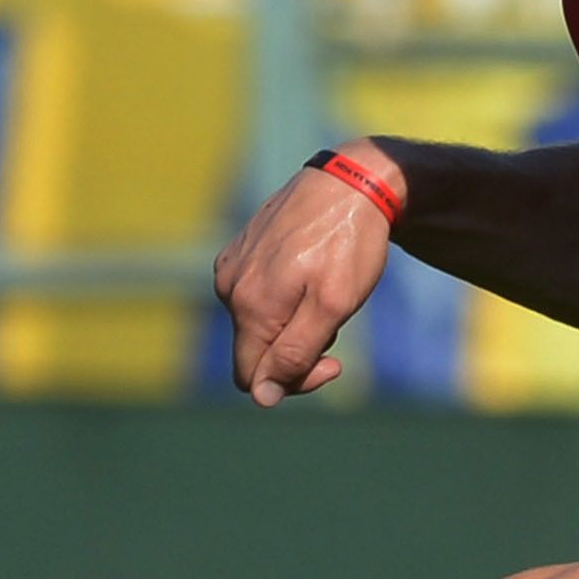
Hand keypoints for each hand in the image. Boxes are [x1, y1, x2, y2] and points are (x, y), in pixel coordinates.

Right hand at [216, 151, 399, 405]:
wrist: (350, 181)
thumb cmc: (348, 244)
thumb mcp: (333, 307)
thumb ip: (294, 355)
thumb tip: (261, 397)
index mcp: (249, 306)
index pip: (252, 378)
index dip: (293, 383)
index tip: (335, 362)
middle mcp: (228, 288)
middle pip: (253, 354)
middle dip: (295, 354)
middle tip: (335, 329)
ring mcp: (231, 266)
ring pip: (256, 325)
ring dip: (291, 326)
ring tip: (325, 294)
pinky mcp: (239, 251)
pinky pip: (254, 296)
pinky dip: (284, 301)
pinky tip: (310, 277)